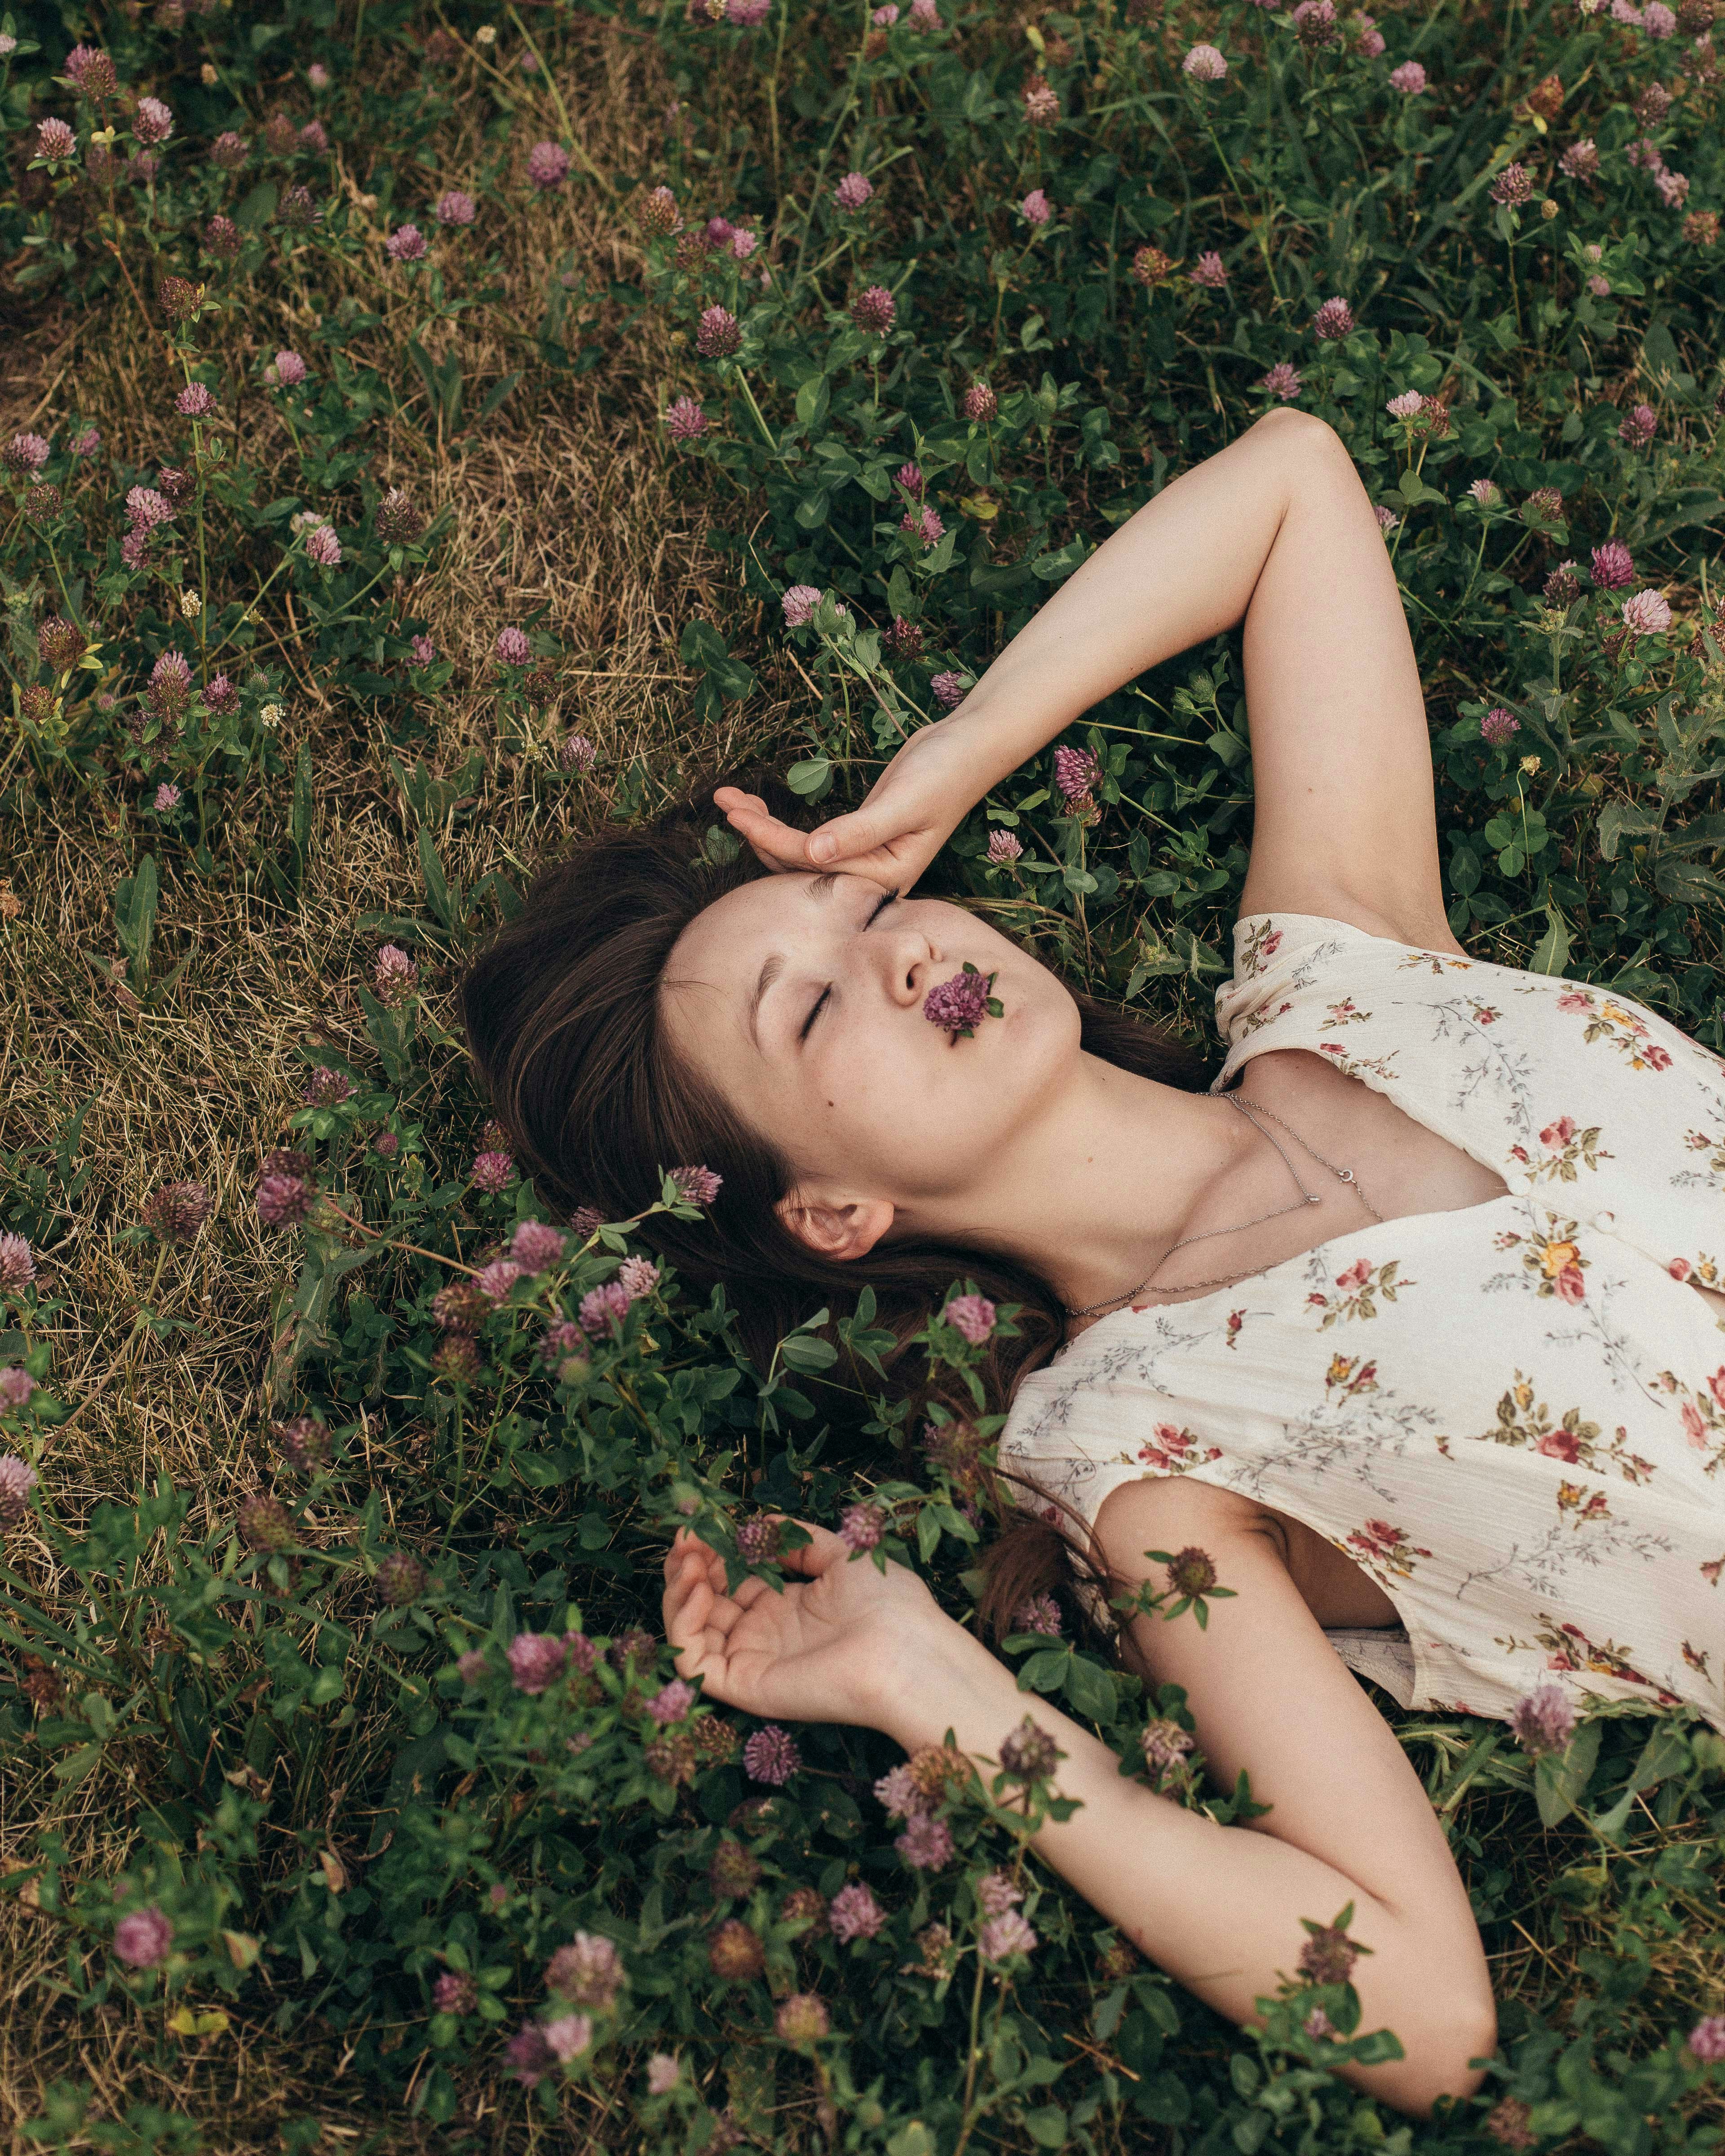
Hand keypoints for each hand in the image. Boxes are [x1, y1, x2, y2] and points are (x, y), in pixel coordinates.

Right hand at [660, 1516, 954, 1731]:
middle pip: (704, 1606)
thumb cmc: (886, 1603)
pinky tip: (697, 1590)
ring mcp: (752, 1661)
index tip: (697, 1528)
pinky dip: (683, 1625)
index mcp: (786, 1609)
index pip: (730, 1583)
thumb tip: (758, 1524)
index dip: (710, 1555)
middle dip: (687, 1568)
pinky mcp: (744, 1685)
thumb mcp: (840, 1555)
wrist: (905, 1649)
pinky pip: (694, 1662)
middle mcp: (764, 1636)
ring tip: (688, 1561)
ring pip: (690, 1632)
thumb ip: (796, 1540)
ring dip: (678, 1593)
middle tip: (684, 1539)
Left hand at [714, 707, 1001, 893]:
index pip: (813, 865)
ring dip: (763, 826)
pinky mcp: (855, 838)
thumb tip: (813, 853)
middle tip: (723, 800)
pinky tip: (758, 805)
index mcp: (884, 878)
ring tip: (730, 798)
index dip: (771, 839)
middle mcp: (869, 876)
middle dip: (757, 833)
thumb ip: (859, 832)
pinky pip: (808, 840)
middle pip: (799, 865)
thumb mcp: (904, 803)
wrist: (967, 747)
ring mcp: (861, 858)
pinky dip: (780, 822)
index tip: (737, 814)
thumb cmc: (945, 774)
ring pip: (799, 852)